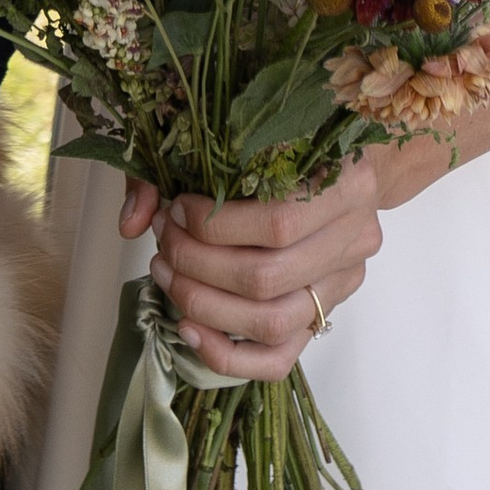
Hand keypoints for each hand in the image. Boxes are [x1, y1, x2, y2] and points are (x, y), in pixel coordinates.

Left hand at [119, 157, 383, 378]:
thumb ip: (182, 161)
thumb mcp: (243, 131)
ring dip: (204, 305)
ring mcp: (342, 285)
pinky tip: (187, 328)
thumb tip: (134, 218)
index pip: (277, 223)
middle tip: (162, 242)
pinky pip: (277, 358)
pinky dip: (225, 352)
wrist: (346, 166)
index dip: (213, 225)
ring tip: (167, 275)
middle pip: (267, 277)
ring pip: (270, 322)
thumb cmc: (289, 141)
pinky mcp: (323, 317)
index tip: (173, 209)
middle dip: (198, 264)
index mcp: (349, 182)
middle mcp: (355, 239)